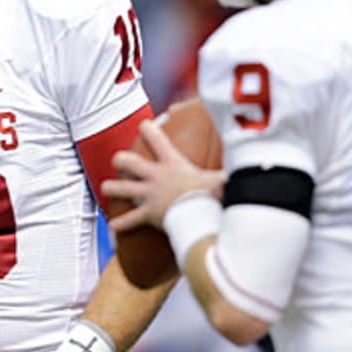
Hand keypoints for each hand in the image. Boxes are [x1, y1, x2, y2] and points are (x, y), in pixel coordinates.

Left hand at [102, 119, 225, 231]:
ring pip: (121, 189)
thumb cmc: (211, 194)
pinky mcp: (147, 214)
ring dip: (111, 188)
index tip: (144, 125)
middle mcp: (156, 176)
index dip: (148, 130)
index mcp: (172, 163)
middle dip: (120, 160)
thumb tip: (245, 165)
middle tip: (119, 162)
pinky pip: (130, 220)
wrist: (199, 214)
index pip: (157, 139)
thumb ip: (225, 173)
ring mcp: (149, 195)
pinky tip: (113, 226)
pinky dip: (121, 224)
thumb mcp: (219, 178)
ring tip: (106, 188)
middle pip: (128, 161)